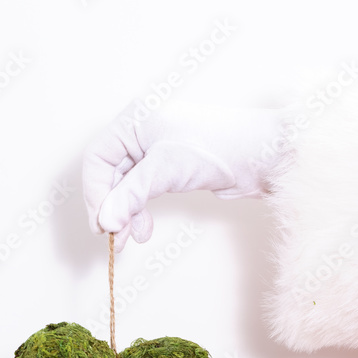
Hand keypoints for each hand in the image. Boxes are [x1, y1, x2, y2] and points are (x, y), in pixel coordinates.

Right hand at [82, 98, 288, 250]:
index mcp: (135, 118)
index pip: (98, 157)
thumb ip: (131, 195)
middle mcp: (142, 132)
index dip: (95, 192)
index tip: (102, 223)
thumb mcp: (166, 169)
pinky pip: (144, 193)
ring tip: (131, 239)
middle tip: (113, 238)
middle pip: (110, 174)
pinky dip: (141, 212)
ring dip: (126, 214)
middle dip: (112, 207)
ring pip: (127, 187)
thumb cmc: (217, 147)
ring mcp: (157, 151)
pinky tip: (144, 230)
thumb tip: (105, 220)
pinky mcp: (172, 170)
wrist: (262, 156)